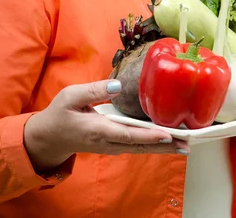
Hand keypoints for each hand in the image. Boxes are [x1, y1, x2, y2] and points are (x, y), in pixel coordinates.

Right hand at [24, 79, 189, 171]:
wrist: (49, 137)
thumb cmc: (60, 113)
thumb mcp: (71, 96)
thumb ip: (94, 90)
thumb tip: (118, 86)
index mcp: (98, 129)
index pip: (128, 134)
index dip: (148, 135)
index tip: (167, 135)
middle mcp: (107, 142)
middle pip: (140, 146)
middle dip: (164, 146)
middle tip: (187, 145)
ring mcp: (110, 147)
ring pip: (140, 149)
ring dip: (161, 148)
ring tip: (184, 145)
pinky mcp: (112, 145)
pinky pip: (135, 147)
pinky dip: (152, 145)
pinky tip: (165, 142)